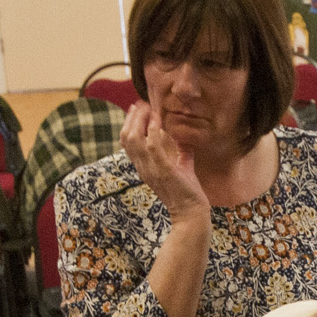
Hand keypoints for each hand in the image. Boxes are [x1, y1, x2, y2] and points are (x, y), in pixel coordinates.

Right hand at [121, 100, 209, 221]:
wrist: (191, 213)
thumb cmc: (186, 192)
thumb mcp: (181, 168)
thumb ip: (181, 153)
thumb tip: (184, 139)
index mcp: (144, 167)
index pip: (127, 142)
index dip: (129, 123)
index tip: (137, 108)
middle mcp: (143, 167)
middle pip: (126, 137)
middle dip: (132, 117)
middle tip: (141, 104)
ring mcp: (151, 169)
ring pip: (133, 139)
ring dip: (140, 120)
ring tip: (149, 109)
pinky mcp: (163, 171)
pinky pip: (152, 147)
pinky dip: (153, 131)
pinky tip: (158, 121)